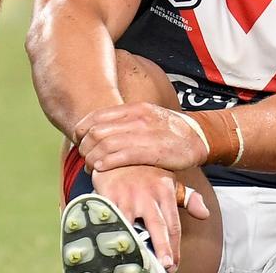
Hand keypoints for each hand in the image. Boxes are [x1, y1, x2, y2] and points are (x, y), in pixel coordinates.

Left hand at [75, 102, 207, 171]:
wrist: (197, 136)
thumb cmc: (168, 129)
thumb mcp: (146, 116)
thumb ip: (124, 119)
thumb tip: (99, 128)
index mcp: (134, 108)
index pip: (98, 115)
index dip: (82, 128)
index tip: (77, 138)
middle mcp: (137, 119)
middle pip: (98, 131)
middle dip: (85, 145)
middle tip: (83, 156)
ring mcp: (145, 134)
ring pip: (107, 144)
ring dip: (93, 157)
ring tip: (89, 166)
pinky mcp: (153, 151)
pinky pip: (123, 156)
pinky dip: (107, 162)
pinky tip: (100, 168)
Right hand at [89, 166, 208, 271]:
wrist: (117, 150)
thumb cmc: (144, 170)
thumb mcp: (168, 180)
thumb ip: (188, 198)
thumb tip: (205, 214)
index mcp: (164, 191)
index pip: (173, 225)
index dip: (174, 247)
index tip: (173, 264)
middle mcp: (147, 194)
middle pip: (157, 226)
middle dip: (162, 247)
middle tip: (165, 265)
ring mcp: (127, 195)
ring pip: (132, 224)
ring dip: (135, 243)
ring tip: (137, 260)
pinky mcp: (108, 195)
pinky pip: (110, 217)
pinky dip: (112, 230)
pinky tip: (113, 243)